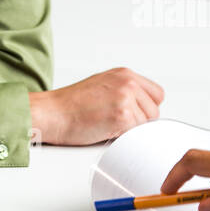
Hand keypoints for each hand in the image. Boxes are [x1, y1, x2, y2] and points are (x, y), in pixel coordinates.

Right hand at [27, 67, 164, 144]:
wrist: (52, 112)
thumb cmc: (70, 103)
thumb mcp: (102, 84)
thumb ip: (124, 90)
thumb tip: (142, 106)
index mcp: (125, 74)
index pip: (157, 94)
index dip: (146, 108)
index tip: (135, 114)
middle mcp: (128, 82)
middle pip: (154, 111)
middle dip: (139, 121)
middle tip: (117, 122)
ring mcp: (126, 98)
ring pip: (146, 124)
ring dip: (130, 130)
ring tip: (107, 124)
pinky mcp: (122, 116)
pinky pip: (135, 134)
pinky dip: (122, 137)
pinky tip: (105, 129)